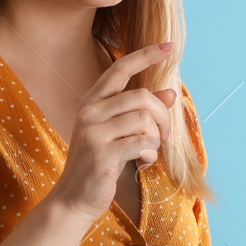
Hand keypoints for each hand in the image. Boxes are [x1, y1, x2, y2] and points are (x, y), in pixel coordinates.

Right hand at [46, 42, 178, 222]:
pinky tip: (143, 162)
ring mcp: (93, 133)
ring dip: (156, 138)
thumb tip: (170, 92)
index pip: (120, 68)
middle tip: (165, 135)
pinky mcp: (102, 155)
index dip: (146, 55)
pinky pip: (142, 143)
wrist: (74, 198)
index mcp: (93, 102)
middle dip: (162, 116)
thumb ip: (142, 112)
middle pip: (142, 97)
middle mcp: (90, 112)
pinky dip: (150, 153)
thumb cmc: (101, 162)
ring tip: (149, 151)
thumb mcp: (119, 132)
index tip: (170, 46)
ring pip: (144, 120)